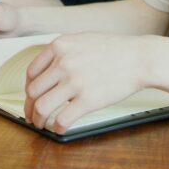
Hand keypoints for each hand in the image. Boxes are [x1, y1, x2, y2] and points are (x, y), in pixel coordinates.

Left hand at [23, 33, 156, 132]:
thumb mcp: (81, 40)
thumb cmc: (114, 50)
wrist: (139, 58)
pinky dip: (57, 127)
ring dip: (38, 119)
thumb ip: (63, 52)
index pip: (31, 72)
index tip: (32, 98)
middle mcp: (63, 63)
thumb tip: (46, 71)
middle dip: (30, 107)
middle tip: (32, 115)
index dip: (29, 89)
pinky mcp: (88, 99)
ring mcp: (74, 81)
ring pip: (42, 107)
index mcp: (59, 46)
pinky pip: (62, 119)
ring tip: (40, 124)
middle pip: (33, 91)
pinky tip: (59, 128)